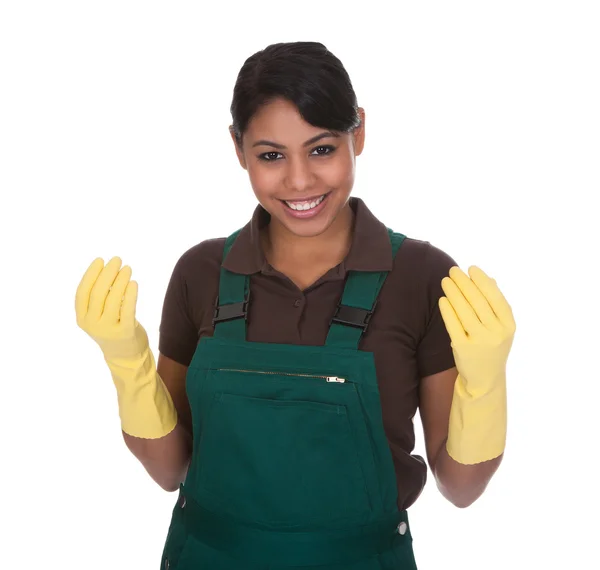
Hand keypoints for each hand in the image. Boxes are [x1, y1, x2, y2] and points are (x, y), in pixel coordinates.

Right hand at [75, 256, 176, 437]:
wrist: (128, 359)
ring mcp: (108, 329)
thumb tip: (106, 269)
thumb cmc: (116, 330)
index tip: (100, 260)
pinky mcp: (125, 332)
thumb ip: (100, 297)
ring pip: (112, 298)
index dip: (91, 274)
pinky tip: (134, 283)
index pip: (83, 291)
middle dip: (107, 273)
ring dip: (120, 280)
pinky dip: (129, 294)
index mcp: (82, 318)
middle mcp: (92, 324)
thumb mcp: (102, 315)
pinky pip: (127, 308)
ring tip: (127, 268)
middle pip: (98, 292)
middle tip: (117, 260)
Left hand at [439, 266, 515, 395]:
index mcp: (509, 326)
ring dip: (453, 292)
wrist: (485, 379)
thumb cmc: (492, 346)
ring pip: (464, 311)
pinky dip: (447, 310)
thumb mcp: (501, 328)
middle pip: (478, 302)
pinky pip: (453, 324)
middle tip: (453, 270)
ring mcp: (479, 341)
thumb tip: (489, 278)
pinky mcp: (462, 348)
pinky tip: (443, 299)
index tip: (471, 268)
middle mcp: (496, 333)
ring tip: (445, 281)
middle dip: (464, 283)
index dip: (483, 281)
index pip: (496, 298)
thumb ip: (496, 304)